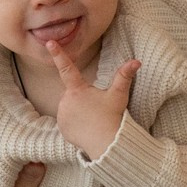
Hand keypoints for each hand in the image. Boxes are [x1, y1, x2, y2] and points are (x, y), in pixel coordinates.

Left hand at [40, 37, 137, 158]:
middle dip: (82, 98)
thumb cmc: (112, 117)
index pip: (67, 68)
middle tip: (95, 108)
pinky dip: (75, 123)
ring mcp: (62, 116)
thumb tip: (136, 62)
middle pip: (72, 93)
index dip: (58, 54)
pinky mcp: (62, 129)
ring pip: (69, 108)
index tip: (49, 43)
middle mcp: (65, 101)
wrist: (105, 143)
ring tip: (91, 119)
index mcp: (77, 90)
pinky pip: (67, 122)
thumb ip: (125, 76)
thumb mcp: (118, 95)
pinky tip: (86, 127)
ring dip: (78, 110)